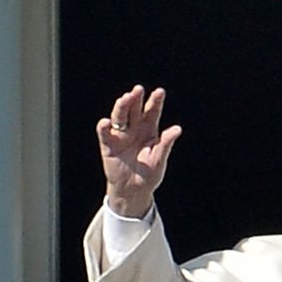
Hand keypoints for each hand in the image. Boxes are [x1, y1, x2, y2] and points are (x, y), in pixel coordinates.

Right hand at [97, 84, 182, 218]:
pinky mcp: (108, 145)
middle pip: (134, 109)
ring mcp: (121, 136)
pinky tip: (106, 122)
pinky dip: (104, 127)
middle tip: (138, 89)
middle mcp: (134, 129)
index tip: (160, 92)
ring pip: (119, 116)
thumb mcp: (160, 159)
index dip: (155, 101)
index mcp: (149, 130)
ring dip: (121, 107)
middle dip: (136, 99)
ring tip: (125, 99)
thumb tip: (177, 129)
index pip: (152, 111)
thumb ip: (166, 143)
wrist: (134, 191)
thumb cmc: (149, 175)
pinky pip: (105, 133)